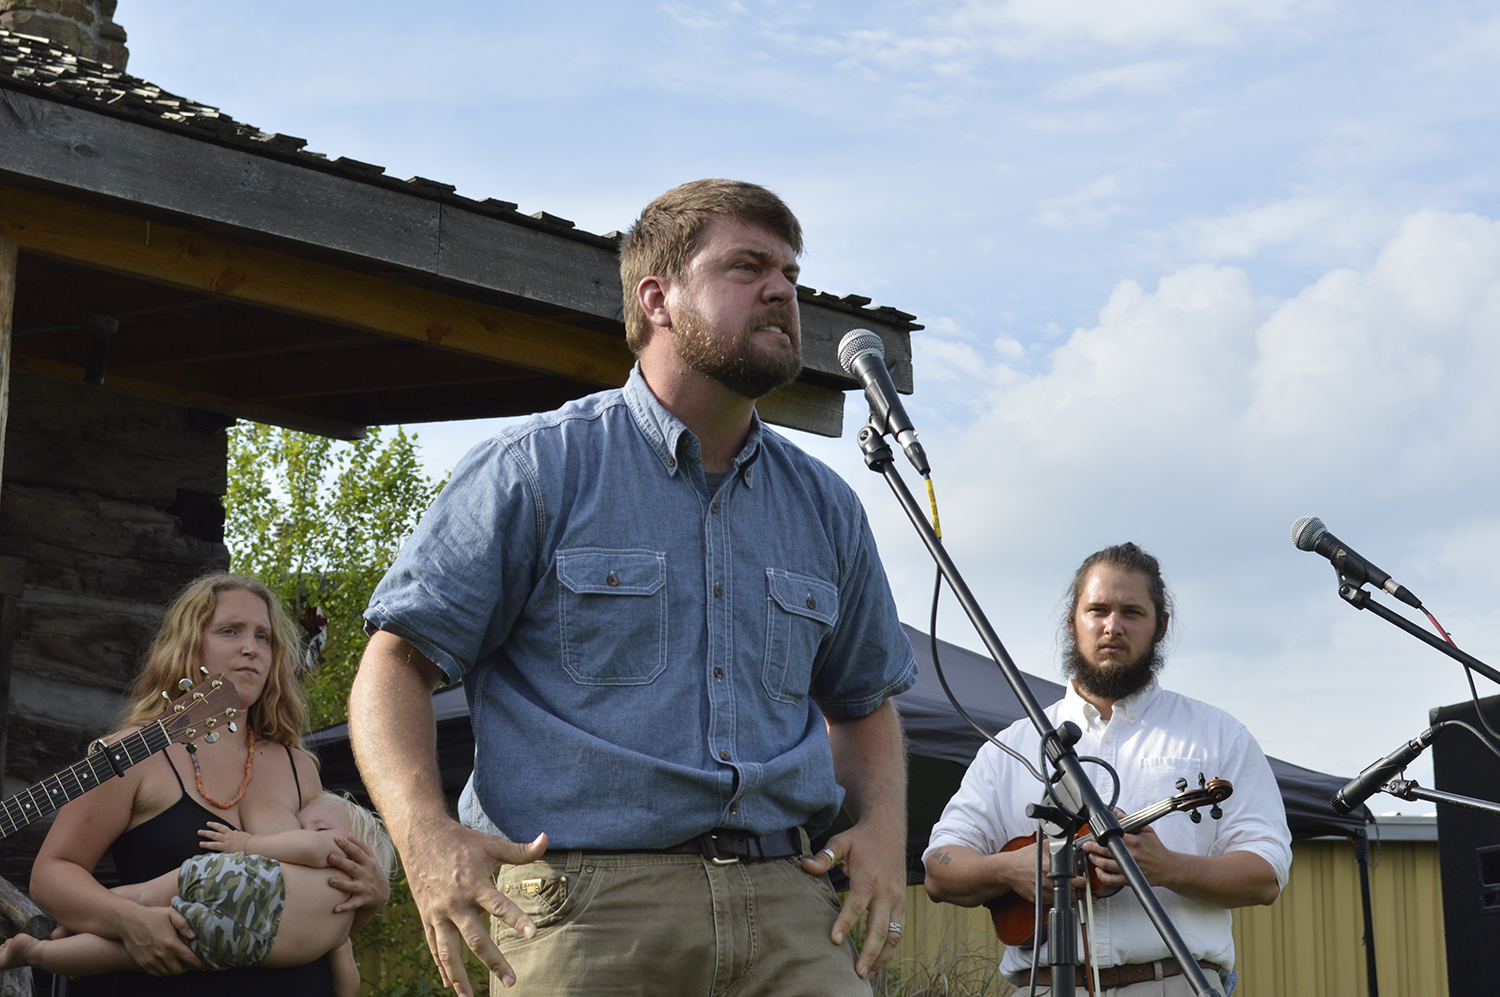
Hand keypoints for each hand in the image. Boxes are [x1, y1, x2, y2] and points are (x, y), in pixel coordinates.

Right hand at [117, 904, 201, 975]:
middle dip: (187, 967)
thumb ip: (184, 923)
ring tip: (179, 963)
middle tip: (190, 962)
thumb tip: (194, 935)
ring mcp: (151, 961)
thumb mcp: (171, 913)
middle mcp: (162, 955)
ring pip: (168, 973)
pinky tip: (167, 964)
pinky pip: (157, 974)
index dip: (199, 964)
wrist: (129, 922)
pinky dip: (164, 971)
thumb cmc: (152, 916)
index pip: (190, 959)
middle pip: (179, 970)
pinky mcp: (143, 964)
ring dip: (175, 970)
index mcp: (171, 944)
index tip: (205, 965)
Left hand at [198, 821, 250, 853]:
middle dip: (207, 832)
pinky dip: (214, 854)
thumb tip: (235, 831)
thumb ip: (237, 833)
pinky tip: (207, 856)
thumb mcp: (242, 835)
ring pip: (215, 843)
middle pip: (215, 834)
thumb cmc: (249, 841)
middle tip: (199, 831)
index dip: (214, 825)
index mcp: (231, 833)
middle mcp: (228, 838)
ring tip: (200, 843)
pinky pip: (219, 853)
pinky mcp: (228, 852)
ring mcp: (227, 845)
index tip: (208, 823)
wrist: (253, 845)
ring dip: (207, 843)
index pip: (221, 827)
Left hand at [329, 835, 391, 913]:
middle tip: (330, 856)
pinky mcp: (362, 901)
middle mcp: (366, 875)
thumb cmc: (372, 872)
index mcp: (368, 863)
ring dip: (342, 884)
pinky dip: (345, 907)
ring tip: (331, 881)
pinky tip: (335, 909)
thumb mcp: (371, 859)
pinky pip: (353, 904)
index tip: (337, 838)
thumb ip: (361, 847)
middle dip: (342, 862)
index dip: (348, 845)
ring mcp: (364, 888)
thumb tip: (348, 834)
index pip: (358, 852)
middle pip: (353, 867)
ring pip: (352, 886)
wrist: (382, 894)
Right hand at [398, 815, 547, 996]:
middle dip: (494, 961)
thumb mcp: (490, 843)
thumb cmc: (460, 841)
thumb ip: (519, 850)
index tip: (533, 934)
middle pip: (475, 938)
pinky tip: (449, 985)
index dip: (516, 918)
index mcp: (474, 884)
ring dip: (460, 976)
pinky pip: (434, 946)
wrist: (420, 836)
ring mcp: (438, 913)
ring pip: (449, 951)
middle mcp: (455, 903)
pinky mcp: (426, 917)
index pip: (499, 904)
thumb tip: (546, 839)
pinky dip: (441, 966)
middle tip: (512, 980)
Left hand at [801, 822, 906, 979]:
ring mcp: (897, 899)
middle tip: (856, 971)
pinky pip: (899, 930)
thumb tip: (805, 866)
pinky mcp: (902, 903)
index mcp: (868, 879)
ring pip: (894, 934)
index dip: (845, 923)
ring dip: (882, 956)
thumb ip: (824, 856)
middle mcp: (886, 893)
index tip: (834, 940)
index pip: (856, 906)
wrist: (888, 830)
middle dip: (869, 951)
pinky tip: (879, 961)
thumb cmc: (861, 839)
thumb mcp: (841, 841)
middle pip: (879, 928)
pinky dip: (891, 948)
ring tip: (867, 973)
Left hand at [1081, 824, 1175, 890]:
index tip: (1094, 835)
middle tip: (1087, 845)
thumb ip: (1132, 821)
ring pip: (1105, 865)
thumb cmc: (1157, 850)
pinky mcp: (1128, 880)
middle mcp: (1130, 855)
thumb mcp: (1147, 831)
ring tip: (1091, 855)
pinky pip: (1111, 880)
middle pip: (1104, 851)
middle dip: (1092, 847)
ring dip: (1094, 860)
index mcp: (1134, 842)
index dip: (1099, 837)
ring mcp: (1128, 868)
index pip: (1111, 837)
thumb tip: (1118, 814)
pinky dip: (1102, 875)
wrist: (1167, 867)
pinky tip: (1099, 870)